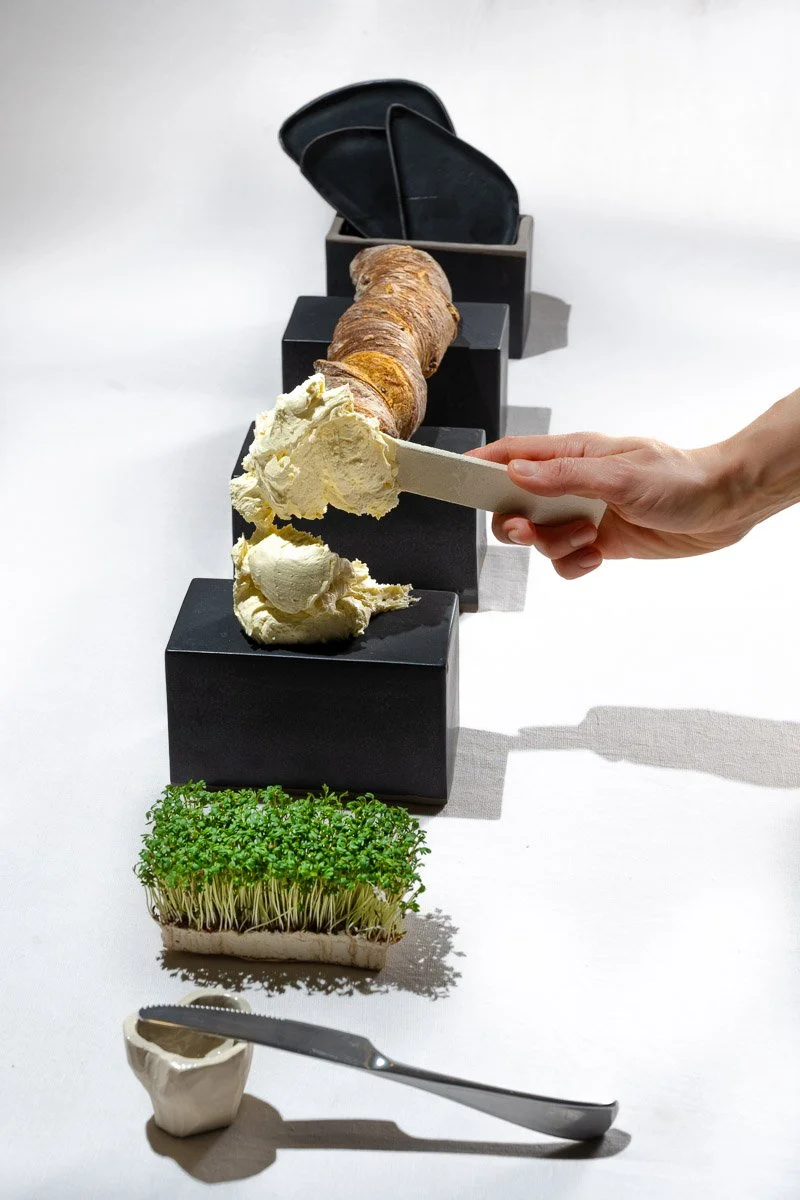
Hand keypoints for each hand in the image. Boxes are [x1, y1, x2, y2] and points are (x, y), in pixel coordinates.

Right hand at [467, 433, 752, 579]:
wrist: (724, 506)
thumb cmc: (679, 478)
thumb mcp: (619, 475)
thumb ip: (564, 476)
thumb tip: (513, 472)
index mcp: (572, 455)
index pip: (511, 455)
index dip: (479, 465)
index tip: (454, 477)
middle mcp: (571, 484)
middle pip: (514, 503)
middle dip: (516, 522)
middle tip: (531, 530)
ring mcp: (583, 514)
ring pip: (539, 538)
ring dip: (555, 546)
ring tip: (589, 539)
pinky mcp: (598, 542)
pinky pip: (565, 561)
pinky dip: (574, 565)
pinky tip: (598, 557)